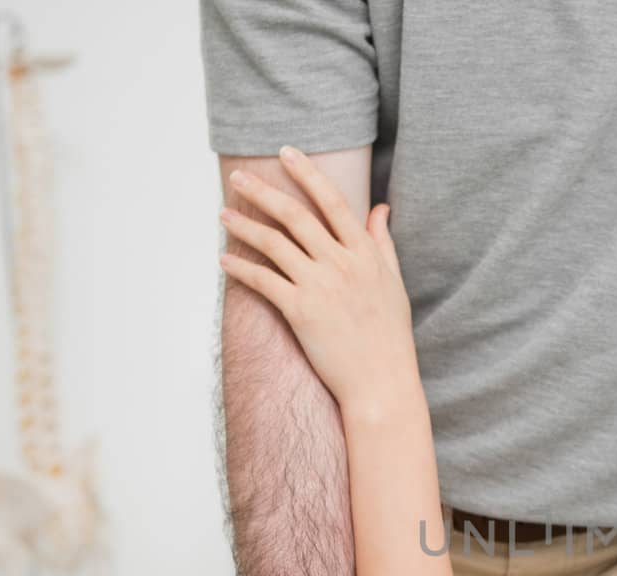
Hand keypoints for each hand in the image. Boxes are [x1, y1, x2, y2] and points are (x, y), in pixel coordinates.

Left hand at [219, 145, 414, 413]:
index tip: (285, 152)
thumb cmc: (390, 336)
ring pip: (274, 244)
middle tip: (238, 177)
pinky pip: (262, 281)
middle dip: (263, 192)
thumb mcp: (393, 282)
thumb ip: (382, 242)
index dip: (307, 174)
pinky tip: (224, 260)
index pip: (333, 202)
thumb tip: (380, 208)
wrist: (382, 383)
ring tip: (223, 214)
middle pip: (296, 216)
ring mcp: (321, 287)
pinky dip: (240, 268)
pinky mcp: (301, 311)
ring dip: (243, 226)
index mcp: (366, 254)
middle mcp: (342, 265)